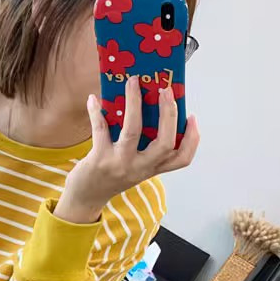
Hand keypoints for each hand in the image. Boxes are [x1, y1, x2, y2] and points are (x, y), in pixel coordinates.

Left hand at [56, 75, 199, 223]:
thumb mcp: (134, 167)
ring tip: (133, 82)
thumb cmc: (111, 177)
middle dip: (169, 114)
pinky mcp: (99, 159)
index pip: (182, 158)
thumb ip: (145, 147)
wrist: (86, 198)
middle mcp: (139, 168)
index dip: (192, 138)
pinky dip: (96, 112)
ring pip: (133, 131)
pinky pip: (100, 129)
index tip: (192, 118)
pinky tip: (94, 99)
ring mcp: (120, 164)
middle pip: (165, 143)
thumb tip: (148, 107)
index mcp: (151, 168)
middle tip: (166, 90)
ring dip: (134, 103)